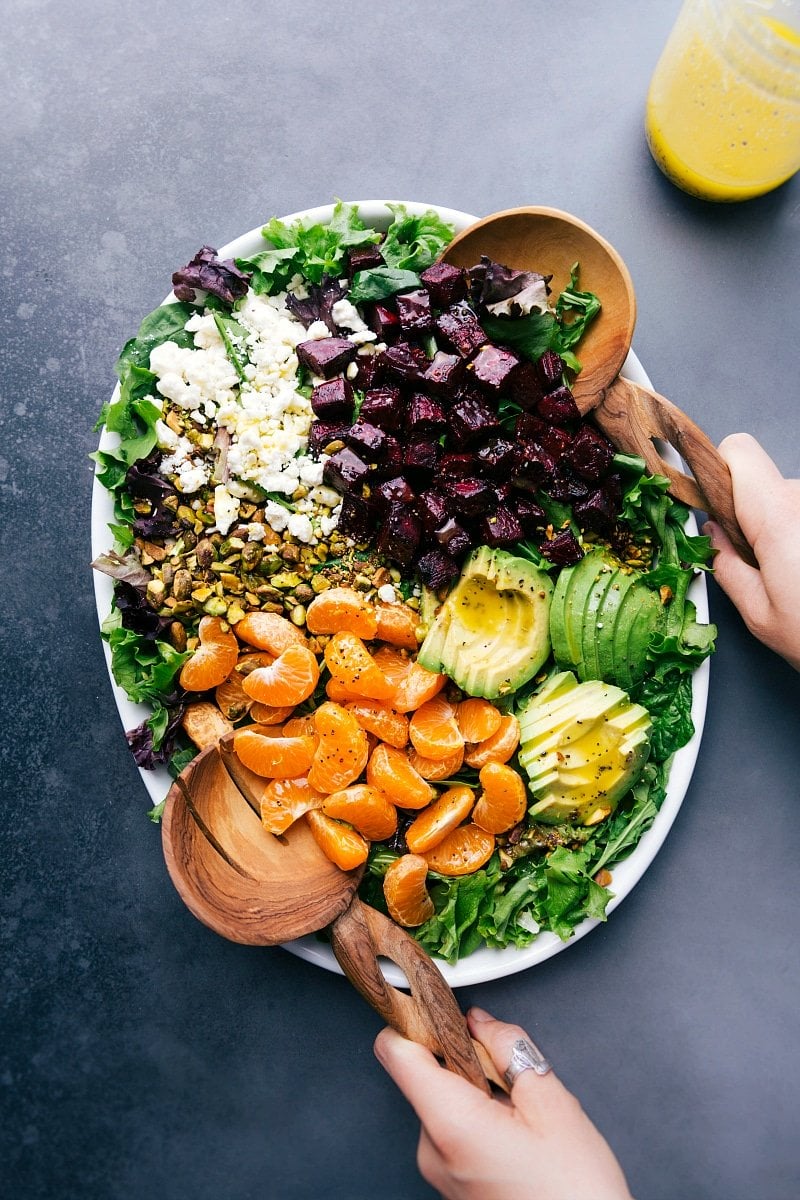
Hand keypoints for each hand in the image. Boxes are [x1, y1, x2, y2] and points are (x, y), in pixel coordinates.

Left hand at [374, 1007, 632, 1199]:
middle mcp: (431, 1150)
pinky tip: (519, 1138)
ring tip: (526, 1118)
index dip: (412, 1017)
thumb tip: (481, 1021)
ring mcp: (439, 1172)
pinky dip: (480, 1119)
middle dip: (465, 1059)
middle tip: (514, 1077)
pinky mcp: (452, 1185)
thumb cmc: (576, 1195)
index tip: (436, 1001)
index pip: (395, 1051)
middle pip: (426, 1073)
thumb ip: (511, 1050)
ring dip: (478, 1092)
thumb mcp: (554, 1107)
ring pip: (444, 1101)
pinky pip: (453, 1131)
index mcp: (450, 1124)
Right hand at [704, 433, 799, 670]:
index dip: (720, 472)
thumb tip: (712, 536)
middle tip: (766, 564)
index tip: (716, 504)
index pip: (738, 451)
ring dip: (790, 530)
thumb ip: (725, 565)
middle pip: (766, 482)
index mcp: (779, 517)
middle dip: (757, 516)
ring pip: (794, 501)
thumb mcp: (759, 614)